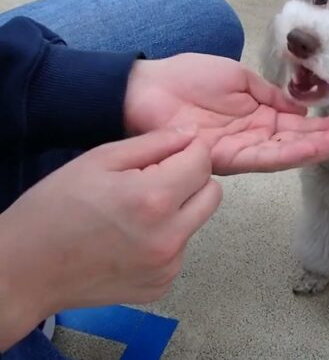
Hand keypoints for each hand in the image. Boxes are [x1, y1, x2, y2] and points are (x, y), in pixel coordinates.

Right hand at [0, 127, 220, 349]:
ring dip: (178, 212)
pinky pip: (180, 251)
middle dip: (192, 180)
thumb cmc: (53, 210)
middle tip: (155, 180)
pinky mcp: (162, 285)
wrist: (24, 271)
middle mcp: (169, 237)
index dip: (189, 150)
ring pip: (196, 223)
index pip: (203, 162)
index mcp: (154, 199)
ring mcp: (167, 266)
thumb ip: (154, 144)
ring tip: (134, 214)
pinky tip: (129, 240)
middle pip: (212, 194)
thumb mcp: (99, 160)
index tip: (171, 152)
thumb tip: (192, 133)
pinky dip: (164, 240)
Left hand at [124, 53, 328, 174]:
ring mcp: (241, 150)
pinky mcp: (225, 157)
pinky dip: (289, 153)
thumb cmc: (190, 78)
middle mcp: (254, 138)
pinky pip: (263, 157)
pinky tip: (312, 147)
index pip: (295, 126)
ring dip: (315, 148)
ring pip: (284, 153)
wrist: (149, 88)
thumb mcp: (240, 79)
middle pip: (295, 142)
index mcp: (257, 118)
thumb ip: (270, 96)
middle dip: (325, 139)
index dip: (320, 126)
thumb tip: (299, 109)